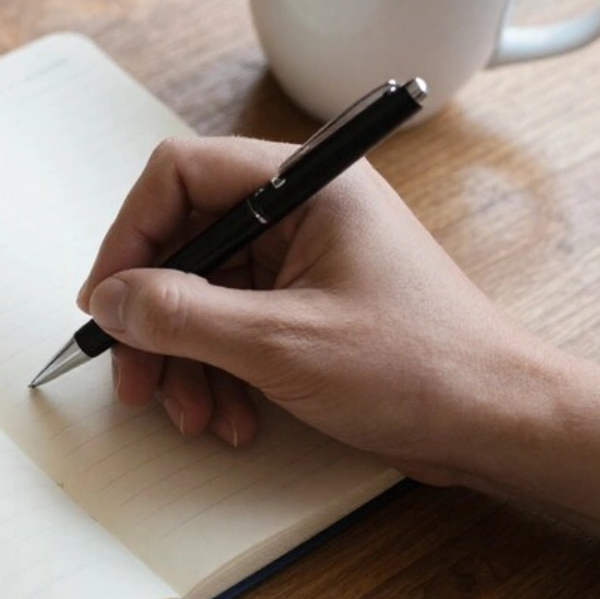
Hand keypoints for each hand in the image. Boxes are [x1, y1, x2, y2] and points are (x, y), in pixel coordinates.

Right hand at [77, 136, 562, 483]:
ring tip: (191, 412)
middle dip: (154, 318)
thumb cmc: (422, 366)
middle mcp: (299, 210)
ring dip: (183, 358)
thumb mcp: (281, 343)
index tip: (106, 296)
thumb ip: (182, 314)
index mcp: (305, 184)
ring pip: (201, 292)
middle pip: (184, 242)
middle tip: (134, 374)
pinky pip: (229, 324)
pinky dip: (216, 371)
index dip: (130, 235)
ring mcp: (299, 257)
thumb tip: (111, 297)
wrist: (493, 423)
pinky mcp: (301, 302)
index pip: (180, 175)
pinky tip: (229, 414)